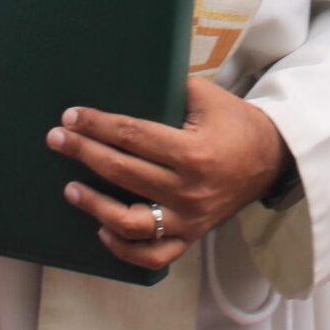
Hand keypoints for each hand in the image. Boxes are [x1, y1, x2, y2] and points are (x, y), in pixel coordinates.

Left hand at [49, 76, 289, 270]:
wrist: (272, 160)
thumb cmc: (237, 123)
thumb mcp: (208, 96)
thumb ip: (172, 87)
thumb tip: (126, 75)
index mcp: (193, 152)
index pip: (132, 136)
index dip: (97, 125)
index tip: (71, 117)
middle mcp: (189, 189)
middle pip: (123, 173)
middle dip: (84, 153)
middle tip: (57, 140)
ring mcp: (189, 218)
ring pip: (130, 222)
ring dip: (95, 206)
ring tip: (71, 189)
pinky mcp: (190, 236)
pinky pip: (153, 255)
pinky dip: (124, 249)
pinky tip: (101, 231)